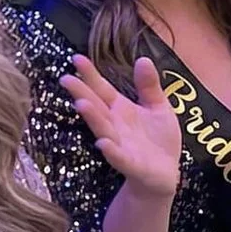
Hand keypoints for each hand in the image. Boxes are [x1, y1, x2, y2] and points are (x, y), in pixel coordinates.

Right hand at [59, 56, 180, 194]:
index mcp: (121, 109)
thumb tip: (142, 59)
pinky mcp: (130, 163)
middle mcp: (115, 125)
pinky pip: (118, 157)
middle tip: (65, 78)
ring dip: (92, 117)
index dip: (90, 74)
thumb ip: (149, 86)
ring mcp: (120, 144)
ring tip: (81, 103)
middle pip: (96, 107)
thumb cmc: (158, 139)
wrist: (165, 173)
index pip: (102, 89)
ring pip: (103, 129)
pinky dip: (111, 150)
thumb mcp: (158, 107)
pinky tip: (103, 143)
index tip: (76, 58)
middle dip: (81, 93)